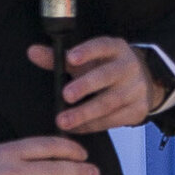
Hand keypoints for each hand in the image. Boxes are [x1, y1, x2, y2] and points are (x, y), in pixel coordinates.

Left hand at [39, 36, 171, 134]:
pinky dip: (92, 125)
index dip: (87, 51)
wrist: (141, 82)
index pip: (102, 46)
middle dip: (85, 86)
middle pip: (107, 76)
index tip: (70, 57)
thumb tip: (33, 52)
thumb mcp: (84, 59)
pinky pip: (114, 120)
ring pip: (110, 102)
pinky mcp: (138, 110)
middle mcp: (128, 67)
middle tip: (65, 95)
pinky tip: (76, 128)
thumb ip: (58, 57)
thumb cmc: (105, 67)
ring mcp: (136, 89)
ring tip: (63, 121)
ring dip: (85, 113)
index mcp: (115, 49)